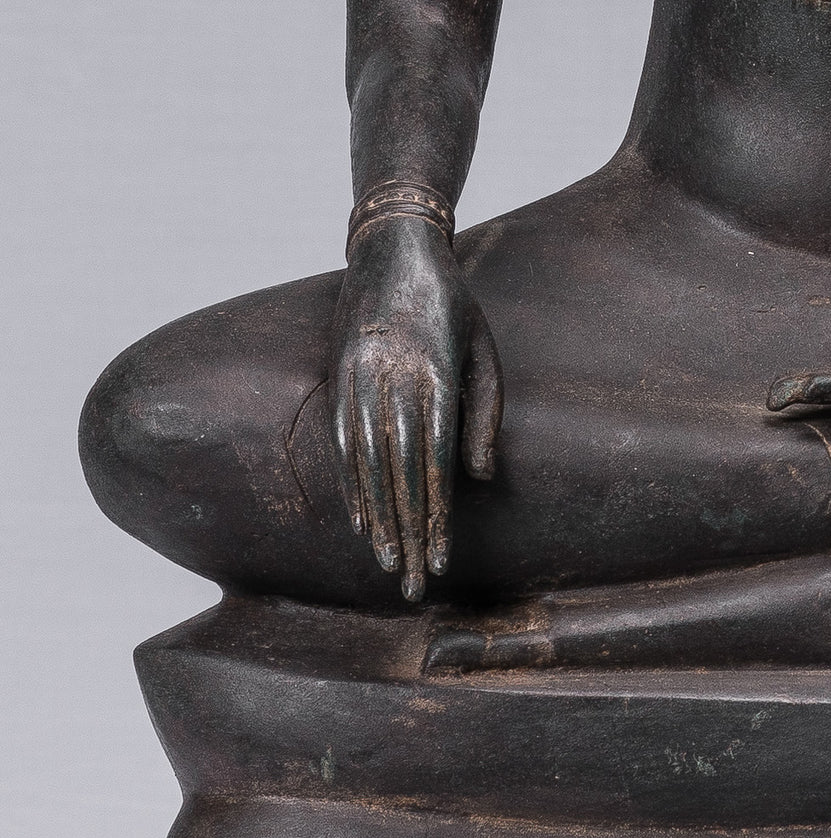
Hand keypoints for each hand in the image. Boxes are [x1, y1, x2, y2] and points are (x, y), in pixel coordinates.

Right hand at [332, 217, 501, 600]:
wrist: (393, 251)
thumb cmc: (454, 306)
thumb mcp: (484, 352)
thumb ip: (485, 415)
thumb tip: (480, 480)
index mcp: (433, 381)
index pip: (435, 467)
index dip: (437, 517)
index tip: (443, 559)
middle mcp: (391, 387)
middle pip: (400, 478)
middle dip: (409, 535)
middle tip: (417, 586)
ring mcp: (358, 385)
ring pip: (367, 470)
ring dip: (379, 522)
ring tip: (391, 565)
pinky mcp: (338, 382)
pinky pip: (344, 448)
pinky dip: (353, 489)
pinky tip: (362, 522)